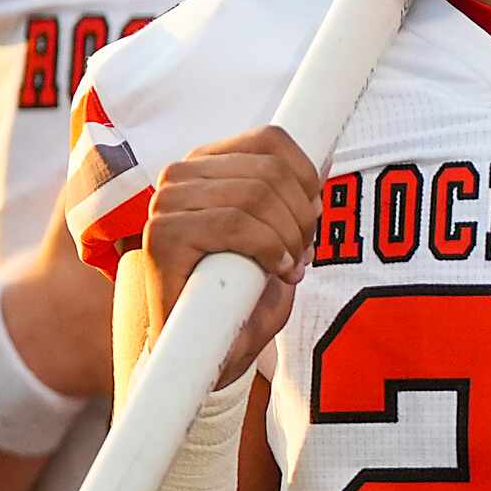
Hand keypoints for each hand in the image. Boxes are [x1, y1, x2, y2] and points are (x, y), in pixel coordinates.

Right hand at [135, 127, 319, 388]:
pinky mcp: (162, 236)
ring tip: (292, 264)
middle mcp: (179, 175)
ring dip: (288, 234)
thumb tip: (327, 156)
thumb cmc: (242, 289)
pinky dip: (270, 247)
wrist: (209, 348)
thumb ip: (293, 194)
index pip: (270, 141)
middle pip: (268, 171)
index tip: (315, 213)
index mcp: (207, 163)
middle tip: (305, 250)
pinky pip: (236, 224)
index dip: (306, 175)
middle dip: (301, 214)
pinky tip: (277, 268)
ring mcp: (165, 204)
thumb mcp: (277, 231)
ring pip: (254, 195)